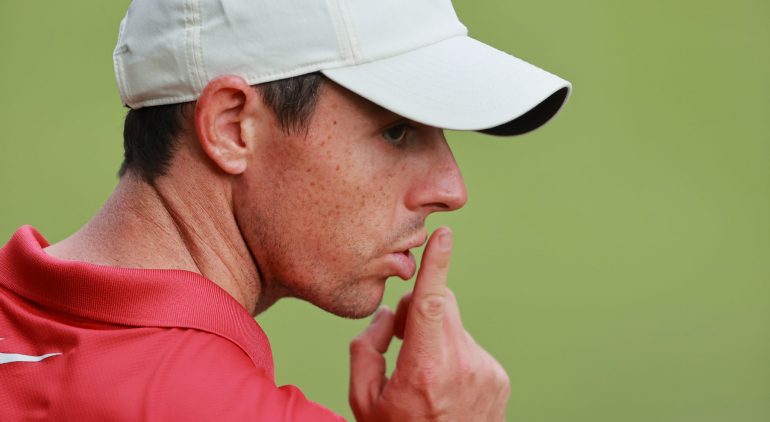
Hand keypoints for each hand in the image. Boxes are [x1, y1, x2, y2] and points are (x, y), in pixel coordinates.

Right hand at [349, 227, 509, 420]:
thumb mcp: (363, 400)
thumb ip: (367, 348)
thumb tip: (388, 315)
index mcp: (424, 370)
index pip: (433, 303)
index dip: (438, 265)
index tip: (444, 235)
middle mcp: (461, 366)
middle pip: (443, 307)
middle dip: (420, 309)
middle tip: (401, 338)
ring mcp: (485, 372)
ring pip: (455, 328)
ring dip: (437, 337)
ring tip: (425, 377)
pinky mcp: (498, 378)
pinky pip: (469, 348)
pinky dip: (454, 355)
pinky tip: (444, 387)